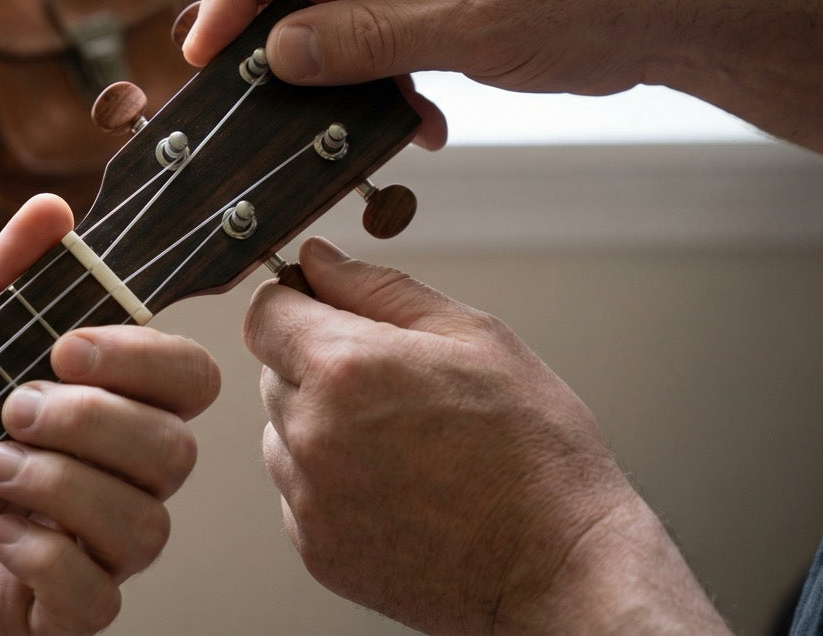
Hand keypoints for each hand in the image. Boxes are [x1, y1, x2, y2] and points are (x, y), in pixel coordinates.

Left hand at [0, 195, 221, 633]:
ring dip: (59, 485)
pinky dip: (44, 556)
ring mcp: (95, 552)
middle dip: (89, 420)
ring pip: (146, 524)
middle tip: (9, 410)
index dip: (145, 358)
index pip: (187, 379)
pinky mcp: (60, 615)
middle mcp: (116, 482)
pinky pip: (95, 596)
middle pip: (176, 448)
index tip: (63, 347)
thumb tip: (52, 213)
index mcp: (106, 411)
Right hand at [184, 0, 691, 96]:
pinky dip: (373, 68)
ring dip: (331, 59)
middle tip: (240, 86)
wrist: (668, 8)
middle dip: (266, 23)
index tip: (202, 52)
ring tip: (350, 118)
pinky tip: (411, 115)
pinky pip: (368, 17)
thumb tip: (278, 56)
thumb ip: (368, 41)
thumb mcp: (475, 30)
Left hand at [246, 238, 723, 632]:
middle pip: (271, 371)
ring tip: (401, 442)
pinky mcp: (316, 548)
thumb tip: (317, 259)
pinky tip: (396, 485)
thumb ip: (379, 288)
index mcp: (345, 369)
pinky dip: (331, 481)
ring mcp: (309, 499)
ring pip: (282, 433)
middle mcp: (312, 434)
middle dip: (316, 363)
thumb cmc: (534, 448)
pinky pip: (299, 491)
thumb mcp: (474, 336)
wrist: (557, 564)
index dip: (296, 303)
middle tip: (395, 385)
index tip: (329, 311)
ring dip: (320, 424)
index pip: (264, 313)